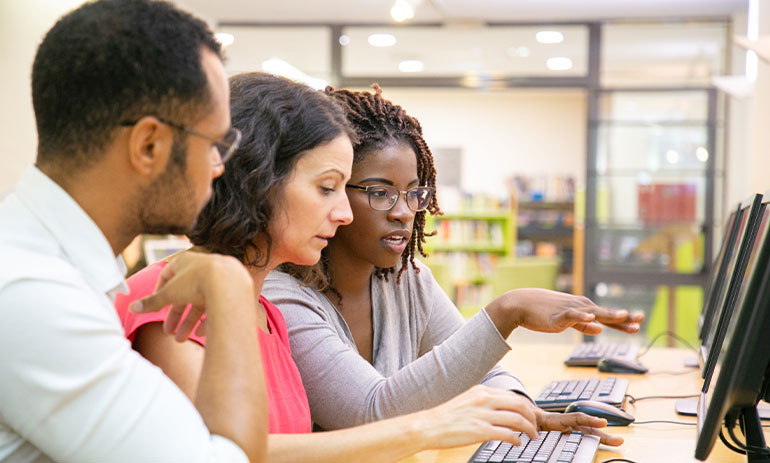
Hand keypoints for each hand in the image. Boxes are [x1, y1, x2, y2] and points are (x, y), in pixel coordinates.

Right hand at [128, 252, 253, 341]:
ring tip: (181, 340)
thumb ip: (152, 302)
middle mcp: (203, 268)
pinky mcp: (231, 291)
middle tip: (168, 332)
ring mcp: (219, 279)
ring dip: (189, 322)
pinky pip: (217, 307)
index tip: (156, 306)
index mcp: (186, 261)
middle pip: (185, 293)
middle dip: (175, 315)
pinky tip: (200, 334)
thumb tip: (131, 308)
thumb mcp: (169, 293)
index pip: (168, 275)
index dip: (160, 292)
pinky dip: (207, 321)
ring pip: (201, 302)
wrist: (230, 284)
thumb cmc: (197, 282)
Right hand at [418, 385, 538, 448]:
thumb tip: (503, 410)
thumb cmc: (446, 417)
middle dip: (532, 417)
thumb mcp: (467, 401)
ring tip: (532, 436)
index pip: (513, 396)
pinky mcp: (480, 431)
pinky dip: (517, 439)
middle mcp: (484, 400)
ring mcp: (483, 415)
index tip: (532, 415)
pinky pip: (507, 434)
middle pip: (520, 405)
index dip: (527, 406)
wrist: (428, 426)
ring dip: (529, 429)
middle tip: (536, 426)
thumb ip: (485, 402)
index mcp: (482, 391)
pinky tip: (517, 443)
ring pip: (517, 419)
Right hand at [487, 288, 643, 335]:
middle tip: (640, 318)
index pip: (607, 316)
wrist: (520, 304)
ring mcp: (570, 310)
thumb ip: (582, 325)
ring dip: (607, 314)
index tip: (638, 321)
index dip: (623, 320)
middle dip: (623, 317)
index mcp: (583, 309)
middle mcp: (580, 307)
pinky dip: (581, 317)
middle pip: (605, 314)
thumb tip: (599, 329)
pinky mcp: (557, 315)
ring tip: (623, 315)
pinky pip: (571, 316)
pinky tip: (590, 319)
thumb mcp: (566, 320)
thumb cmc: (542, 312)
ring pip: (592, 313)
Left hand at [535, 409, 623, 445]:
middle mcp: (566, 422)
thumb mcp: (528, 420)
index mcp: (556, 418)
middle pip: (587, 428)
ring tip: (617, 442)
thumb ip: (532, 425)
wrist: (526, 415)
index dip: (590, 420)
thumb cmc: (527, 418)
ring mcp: (568, 428)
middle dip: (603, 434)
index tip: (603, 423)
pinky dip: (593, 439)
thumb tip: (533, 429)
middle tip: (619, 440)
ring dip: (602, 438)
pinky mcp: (568, 433)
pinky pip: (582, 436)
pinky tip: (603, 443)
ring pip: (588, 433)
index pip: (576, 418)